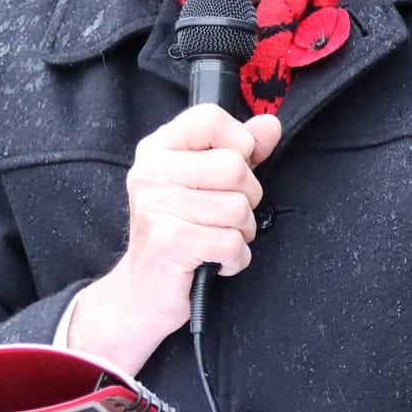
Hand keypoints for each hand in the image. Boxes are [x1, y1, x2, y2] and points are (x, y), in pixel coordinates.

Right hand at [69, 103, 281, 374]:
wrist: (142, 292)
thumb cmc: (178, 233)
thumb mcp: (205, 183)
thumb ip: (240, 150)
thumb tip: (270, 125)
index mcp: (158, 149)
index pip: (209, 119)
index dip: (238, 143)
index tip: (234, 169)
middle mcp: (150, 172)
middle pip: (234, 167)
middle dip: (246, 198)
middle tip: (224, 217)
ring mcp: (157, 207)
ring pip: (238, 208)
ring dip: (241, 232)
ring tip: (217, 239)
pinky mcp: (170, 244)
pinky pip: (232, 243)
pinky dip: (235, 258)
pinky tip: (216, 260)